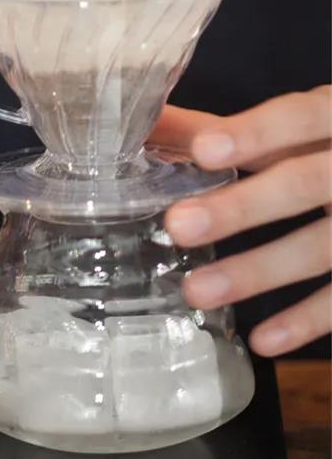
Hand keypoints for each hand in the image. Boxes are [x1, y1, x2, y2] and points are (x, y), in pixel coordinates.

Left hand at [151, 85, 330, 355]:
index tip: (203, 150)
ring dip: (259, 271)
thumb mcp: (300, 124)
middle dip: (242, 206)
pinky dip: (310, 320)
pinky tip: (264, 341)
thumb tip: (144, 123)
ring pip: (323, 245)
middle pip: (305, 183)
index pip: (302, 117)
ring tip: (196, 292)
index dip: (255, 133)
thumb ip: (220, 128)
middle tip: (179, 225)